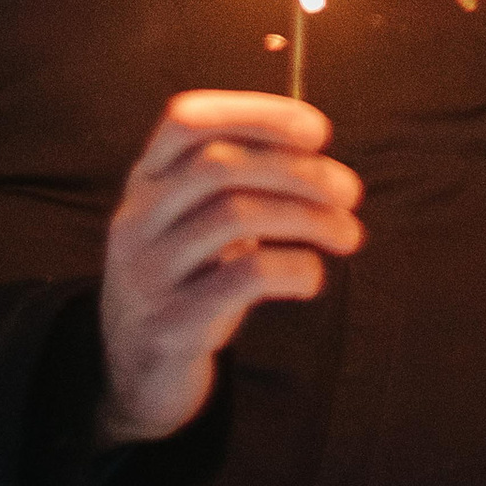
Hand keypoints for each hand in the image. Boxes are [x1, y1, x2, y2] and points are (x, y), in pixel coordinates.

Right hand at [96, 89, 364, 446]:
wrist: (135, 372)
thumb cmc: (188, 279)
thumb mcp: (194, 221)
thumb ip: (237, 181)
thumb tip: (316, 153)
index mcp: (146, 180)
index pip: (187, 120)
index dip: (256, 113)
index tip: (319, 131)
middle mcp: (137, 219)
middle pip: (218, 166)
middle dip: (297, 170)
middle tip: (351, 191)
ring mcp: (148, 272)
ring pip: (235, 216)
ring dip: (308, 217)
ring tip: (348, 234)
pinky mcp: (171, 324)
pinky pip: (243, 278)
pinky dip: (292, 267)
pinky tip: (313, 276)